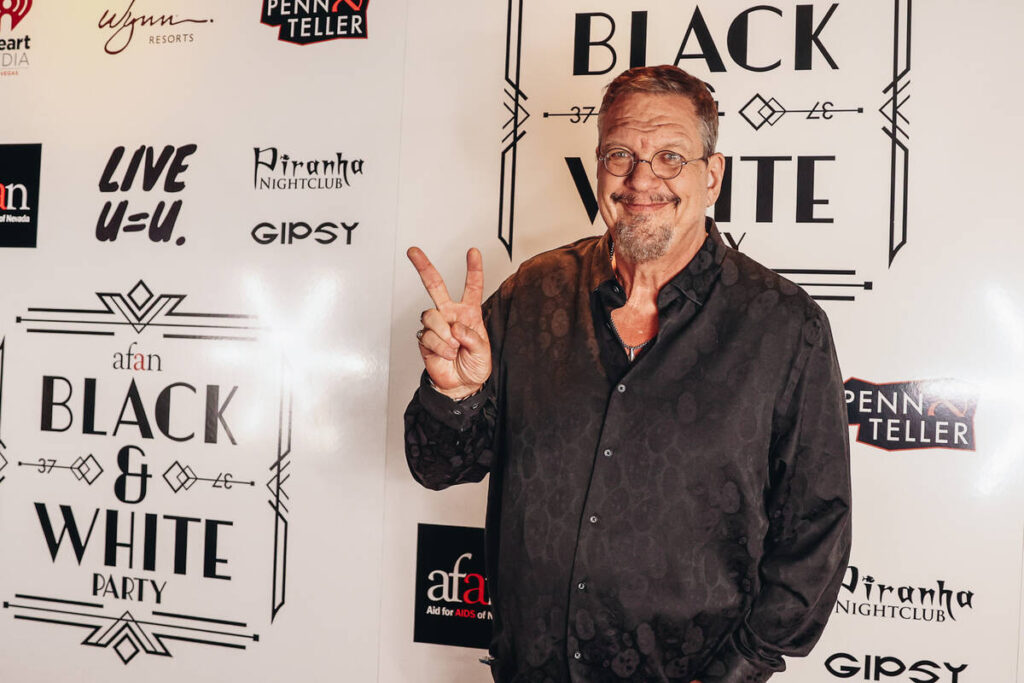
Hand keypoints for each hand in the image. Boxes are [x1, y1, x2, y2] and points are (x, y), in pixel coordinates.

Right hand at [407, 247, 491, 398]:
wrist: (461, 385)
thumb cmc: (475, 365)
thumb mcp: (483, 352)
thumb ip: (472, 337)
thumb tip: (456, 327)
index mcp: (469, 312)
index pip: (472, 287)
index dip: (473, 269)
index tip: (473, 252)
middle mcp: (450, 314)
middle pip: (434, 285)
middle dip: (423, 267)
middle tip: (413, 251)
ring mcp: (436, 325)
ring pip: (430, 315)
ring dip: (443, 333)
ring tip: (453, 347)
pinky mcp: (425, 339)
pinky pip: (427, 336)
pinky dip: (440, 347)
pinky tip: (446, 354)